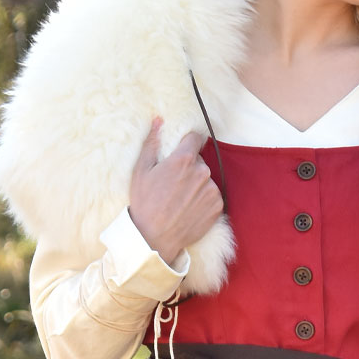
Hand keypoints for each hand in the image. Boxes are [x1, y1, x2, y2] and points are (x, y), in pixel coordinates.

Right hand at [127, 118, 223, 262]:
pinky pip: (212, 196)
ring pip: (205, 179)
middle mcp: (202, 171)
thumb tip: (158, 121)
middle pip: (198, 161)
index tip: (181, 151)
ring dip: (196, 185)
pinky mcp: (218, 206)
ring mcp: (212, 190)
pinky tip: (189, 208)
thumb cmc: (144, 203)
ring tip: (180, 199)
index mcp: (183, 159)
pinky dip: (203, 200)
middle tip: (173, 185)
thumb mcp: (141, 170)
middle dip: (188, 168)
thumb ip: (152, 143)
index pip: (195, 138)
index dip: (187, 143)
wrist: (154, 238)